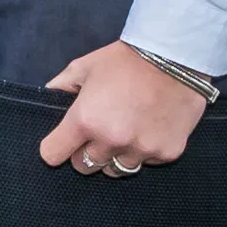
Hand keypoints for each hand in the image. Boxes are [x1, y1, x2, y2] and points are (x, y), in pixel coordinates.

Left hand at [38, 42, 207, 176]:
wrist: (177, 57)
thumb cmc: (125, 60)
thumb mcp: (84, 67)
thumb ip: (61, 86)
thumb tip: (49, 97)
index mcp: (84, 121)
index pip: (53, 155)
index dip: (55, 148)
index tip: (63, 141)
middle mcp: (111, 141)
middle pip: (85, 166)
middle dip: (86, 152)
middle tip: (98, 132)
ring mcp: (142, 150)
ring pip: (117, 169)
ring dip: (116, 155)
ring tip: (125, 132)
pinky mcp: (168, 153)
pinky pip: (148, 162)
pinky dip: (146, 151)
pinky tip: (149, 130)